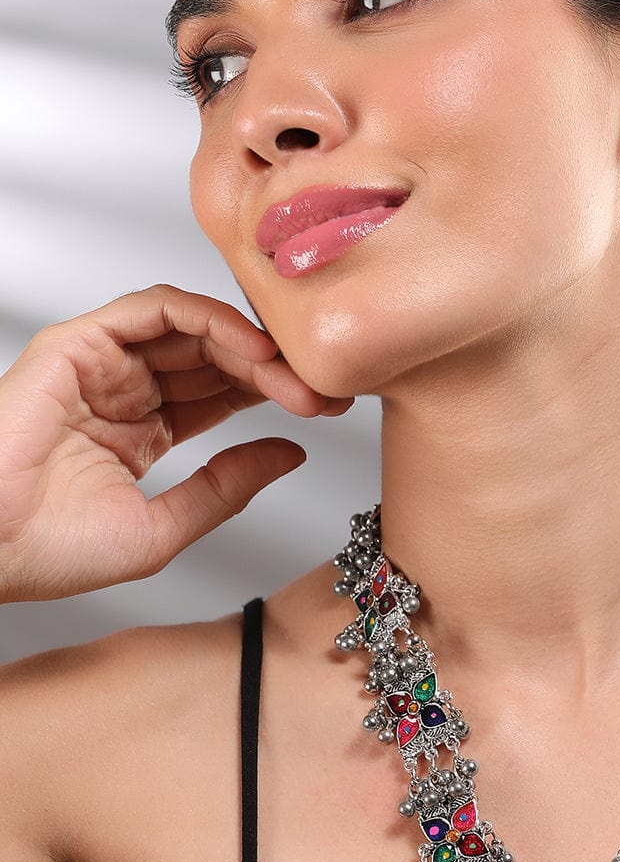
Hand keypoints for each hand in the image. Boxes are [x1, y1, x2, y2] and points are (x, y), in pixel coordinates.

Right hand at [0, 283, 350, 600]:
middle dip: (275, 372)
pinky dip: (208, 318)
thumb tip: (290, 455)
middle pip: (214, 359)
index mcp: (139, 433)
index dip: (275, 396)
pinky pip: (152, 310)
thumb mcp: (166, 527)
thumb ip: (227, 488)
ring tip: (295, 374)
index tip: (325, 409)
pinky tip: (252, 348)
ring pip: (191, 329)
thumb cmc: (51, 552)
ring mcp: (100, 364)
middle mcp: (122, 392)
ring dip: (250, 345)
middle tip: (324, 391)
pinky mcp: (78, 343)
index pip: (220, 396)